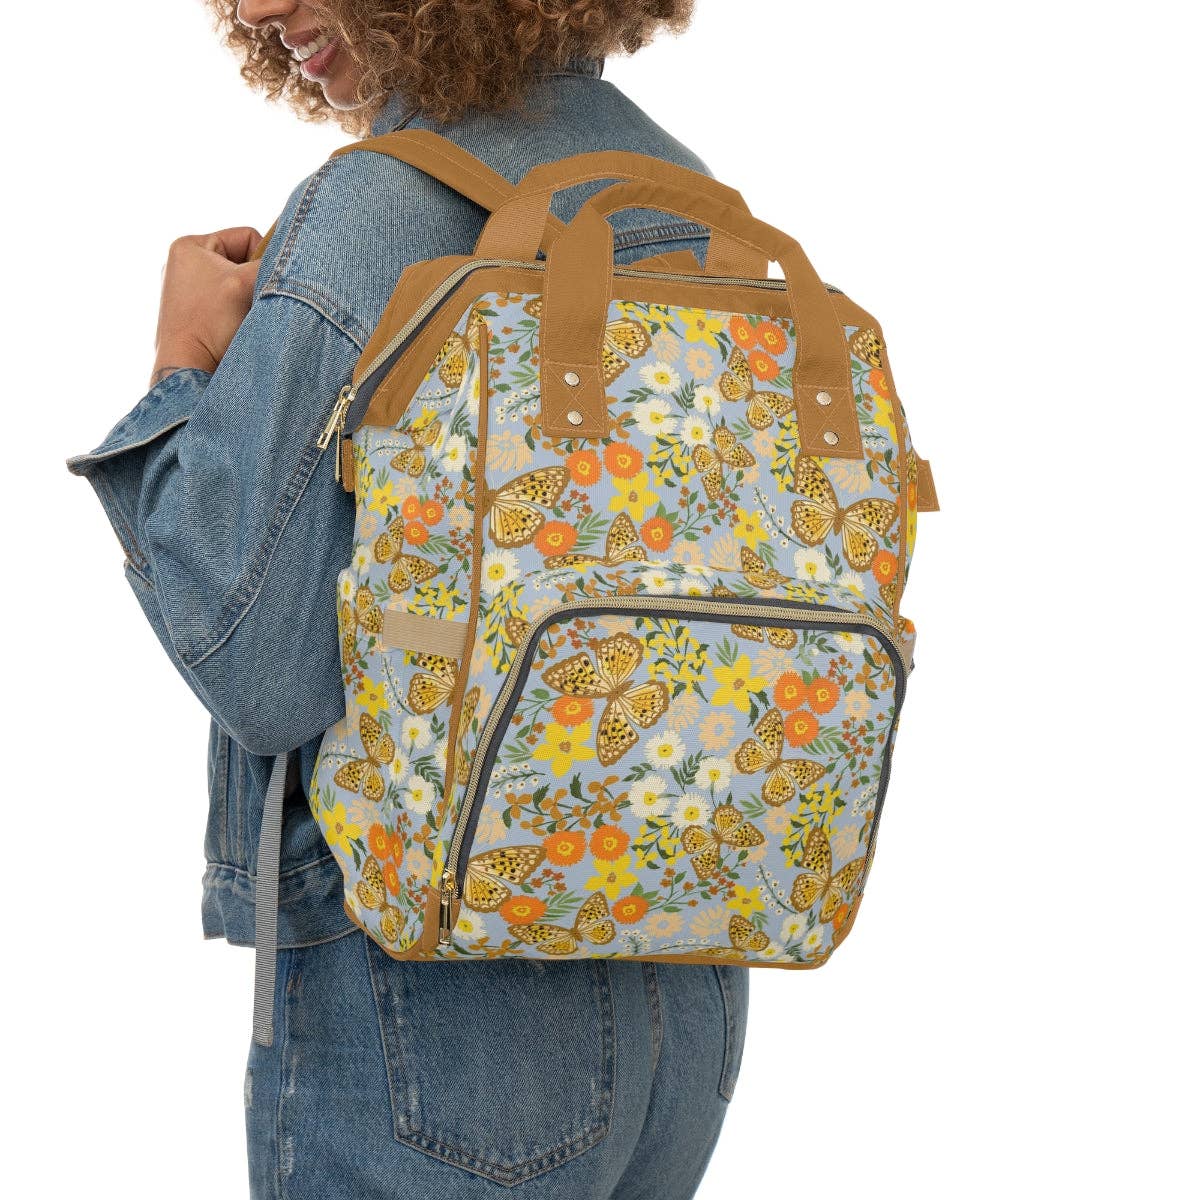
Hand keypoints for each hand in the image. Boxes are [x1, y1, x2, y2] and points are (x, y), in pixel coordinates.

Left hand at [151, 226, 262, 385]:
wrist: (189, 371)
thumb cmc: (210, 324)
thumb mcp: (246, 283)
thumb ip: (272, 264)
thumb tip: (297, 258)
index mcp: (189, 246)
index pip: (247, 236)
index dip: (263, 260)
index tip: (259, 285)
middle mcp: (184, 264)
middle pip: (243, 262)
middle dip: (253, 282)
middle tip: (251, 303)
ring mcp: (187, 291)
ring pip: (238, 285)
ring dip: (248, 300)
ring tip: (242, 318)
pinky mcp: (193, 314)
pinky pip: (229, 304)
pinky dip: (238, 314)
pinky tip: (234, 329)